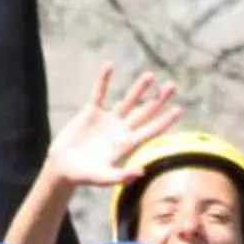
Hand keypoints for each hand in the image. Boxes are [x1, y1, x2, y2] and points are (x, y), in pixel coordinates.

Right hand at [47, 63, 181, 188]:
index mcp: (127, 145)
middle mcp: (121, 131)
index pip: (151, 131)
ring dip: (139, 89)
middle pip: (145, 112)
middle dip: (159, 100)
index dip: (165, 121)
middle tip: (173, 86)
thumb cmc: (84, 176)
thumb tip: (142, 172)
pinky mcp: (91, 112)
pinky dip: (103, 81)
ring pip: (127, 101)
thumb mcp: (102, 178)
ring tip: (150, 75)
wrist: (63, 167)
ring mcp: (108, 120)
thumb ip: (121, 176)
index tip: (179, 109)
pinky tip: (109, 65)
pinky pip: (99, 93)